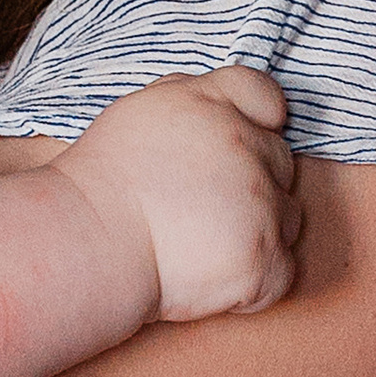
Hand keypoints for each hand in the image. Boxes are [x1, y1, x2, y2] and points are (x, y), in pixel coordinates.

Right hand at [60, 64, 300, 322]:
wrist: (88, 244)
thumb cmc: (103, 185)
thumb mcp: (140, 114)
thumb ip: (189, 99)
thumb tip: (219, 106)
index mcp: (212, 105)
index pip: (266, 96)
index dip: (264, 120)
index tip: (246, 143)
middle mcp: (245, 146)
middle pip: (280, 162)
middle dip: (253, 184)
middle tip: (202, 210)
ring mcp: (260, 204)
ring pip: (288, 216)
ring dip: (259, 231)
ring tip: (204, 246)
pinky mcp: (262, 260)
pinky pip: (282, 270)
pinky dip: (256, 280)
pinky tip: (212, 277)